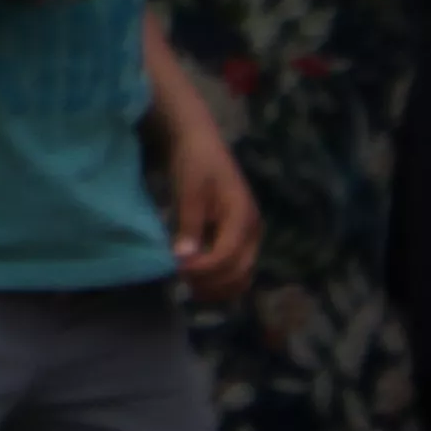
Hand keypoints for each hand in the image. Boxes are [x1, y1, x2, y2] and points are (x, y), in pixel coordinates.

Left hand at [159, 105, 259, 303]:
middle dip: (211, 282)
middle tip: (182, 283)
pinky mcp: (239, 237)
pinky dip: (221, 279)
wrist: (200, 142)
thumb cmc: (194, 163)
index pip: (227, 256)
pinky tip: (200, 280)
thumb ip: (189, 225)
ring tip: (191, 287)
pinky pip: (236, 267)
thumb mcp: (189, 191)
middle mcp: (252, 230)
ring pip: (242, 274)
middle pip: (239, 271)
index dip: (203, 269)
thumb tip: (184, 259)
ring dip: (219, 286)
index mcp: (242, 217)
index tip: (177, 269)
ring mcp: (249, 235)